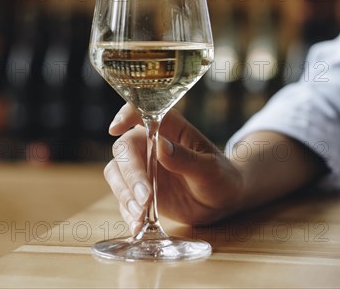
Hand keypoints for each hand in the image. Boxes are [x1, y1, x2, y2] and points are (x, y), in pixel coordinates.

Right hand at [104, 103, 244, 235]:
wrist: (223, 200)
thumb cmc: (221, 176)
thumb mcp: (210, 169)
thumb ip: (186, 158)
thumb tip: (160, 145)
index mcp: (170, 127)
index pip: (143, 113)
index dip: (126, 115)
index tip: (116, 128)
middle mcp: (150, 143)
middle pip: (124, 149)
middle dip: (131, 175)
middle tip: (146, 199)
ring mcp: (142, 166)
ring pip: (117, 172)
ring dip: (125, 194)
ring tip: (140, 216)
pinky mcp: (139, 189)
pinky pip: (123, 196)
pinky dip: (127, 211)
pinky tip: (138, 226)